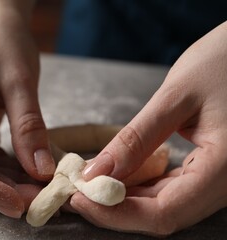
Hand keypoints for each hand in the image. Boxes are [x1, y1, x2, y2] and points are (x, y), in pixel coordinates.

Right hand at [0, 1, 54, 217]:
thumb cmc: (3, 40)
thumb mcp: (20, 80)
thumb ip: (29, 126)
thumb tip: (42, 171)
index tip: (17, 203)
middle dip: (2, 187)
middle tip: (40, 199)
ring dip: (8, 181)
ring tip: (41, 189)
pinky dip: (9, 168)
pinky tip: (32, 173)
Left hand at [72, 21, 226, 234]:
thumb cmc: (224, 62)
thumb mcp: (176, 98)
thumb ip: (136, 139)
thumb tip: (96, 172)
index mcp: (225, 169)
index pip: (165, 213)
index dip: (116, 213)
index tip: (79, 200)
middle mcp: (225, 184)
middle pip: (163, 213)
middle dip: (114, 206)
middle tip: (79, 190)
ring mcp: (218, 179)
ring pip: (165, 203)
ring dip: (124, 196)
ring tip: (91, 180)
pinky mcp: (208, 169)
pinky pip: (170, 187)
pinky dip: (140, 183)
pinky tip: (116, 172)